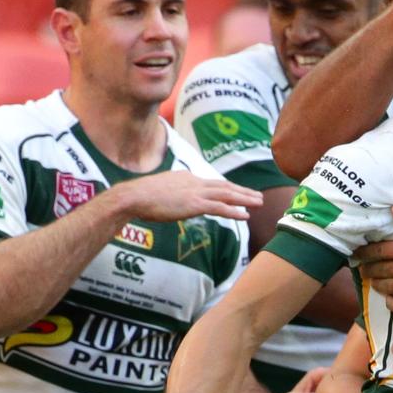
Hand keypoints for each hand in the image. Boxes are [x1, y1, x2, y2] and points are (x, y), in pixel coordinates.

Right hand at [114, 171, 262, 221]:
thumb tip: (173, 199)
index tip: (239, 192)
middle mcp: (194, 182)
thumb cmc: (140, 196)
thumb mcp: (160, 190)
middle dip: (243, 191)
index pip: (212, 183)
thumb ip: (172, 193)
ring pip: (227, 195)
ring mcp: (195, 193)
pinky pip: (220, 208)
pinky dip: (234, 211)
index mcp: (187, 177)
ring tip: (259, 203)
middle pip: (224, 186)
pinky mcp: (194, 204)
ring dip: (245, 199)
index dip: (228, 188)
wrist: (133, 196)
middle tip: (257, 196)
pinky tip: (245, 215)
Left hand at [357, 207, 392, 313]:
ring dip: (375, 284)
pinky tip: (389, 298)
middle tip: (361, 268)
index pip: (378, 251)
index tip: (357, 253)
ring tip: (373, 281)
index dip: (364, 252)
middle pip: (378, 270)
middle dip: (367, 269)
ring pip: (385, 288)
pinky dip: (389, 301)